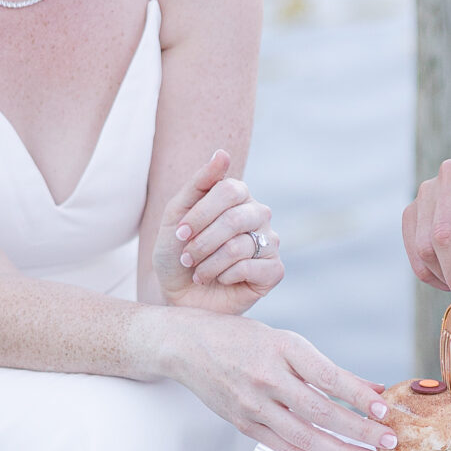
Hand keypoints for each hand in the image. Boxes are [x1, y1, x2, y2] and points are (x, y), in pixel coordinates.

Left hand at [152, 150, 283, 313]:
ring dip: (209, 263)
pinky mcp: (274, 271)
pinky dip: (227, 276)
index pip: (230, 190)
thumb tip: (223, 153)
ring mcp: (269, 242)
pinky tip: (220, 280)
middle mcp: (259, 215)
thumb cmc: (177, 254)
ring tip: (198, 272)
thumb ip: (199, 183)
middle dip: (203, 241)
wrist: (179, 296)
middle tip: (187, 257)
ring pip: (240, 245)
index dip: (200, 214)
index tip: (179, 233)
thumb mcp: (176, 215)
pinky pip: (253, 267)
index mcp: (238, 196)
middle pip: (236, 218)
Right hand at [168, 312, 396, 450]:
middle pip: (320, 411)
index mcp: (282, 348)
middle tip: (389, 442)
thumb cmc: (241, 339)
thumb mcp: (286, 341)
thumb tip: (373, 389)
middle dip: (359, 430)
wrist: (186, 345)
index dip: (357, 396)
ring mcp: (254, 404)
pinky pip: (284, 448)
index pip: (327, 376)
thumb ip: (327, 369)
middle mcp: (267, 377)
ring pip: (304, 436)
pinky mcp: (244, 424)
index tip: (384, 408)